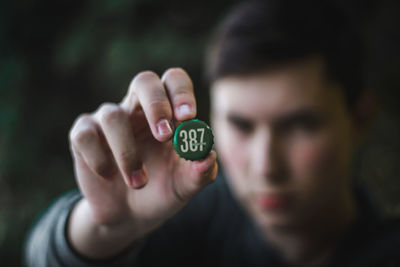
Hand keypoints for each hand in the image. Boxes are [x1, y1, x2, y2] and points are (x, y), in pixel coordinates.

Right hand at [68, 68, 217, 257]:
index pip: (174, 82)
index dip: (181, 93)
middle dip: (156, 105)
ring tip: (139, 183)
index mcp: (167, 113)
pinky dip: (99, 158)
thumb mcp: (185, 185)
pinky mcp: (83, 137)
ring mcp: (108, 120)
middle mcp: (138, 109)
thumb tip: (207, 155)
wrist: (131, 216)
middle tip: (165, 135)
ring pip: (113, 116)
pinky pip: (84, 136)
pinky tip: (110, 176)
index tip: (189, 118)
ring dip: (128, 153)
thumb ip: (200, 171)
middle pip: (144, 81)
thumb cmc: (163, 190)